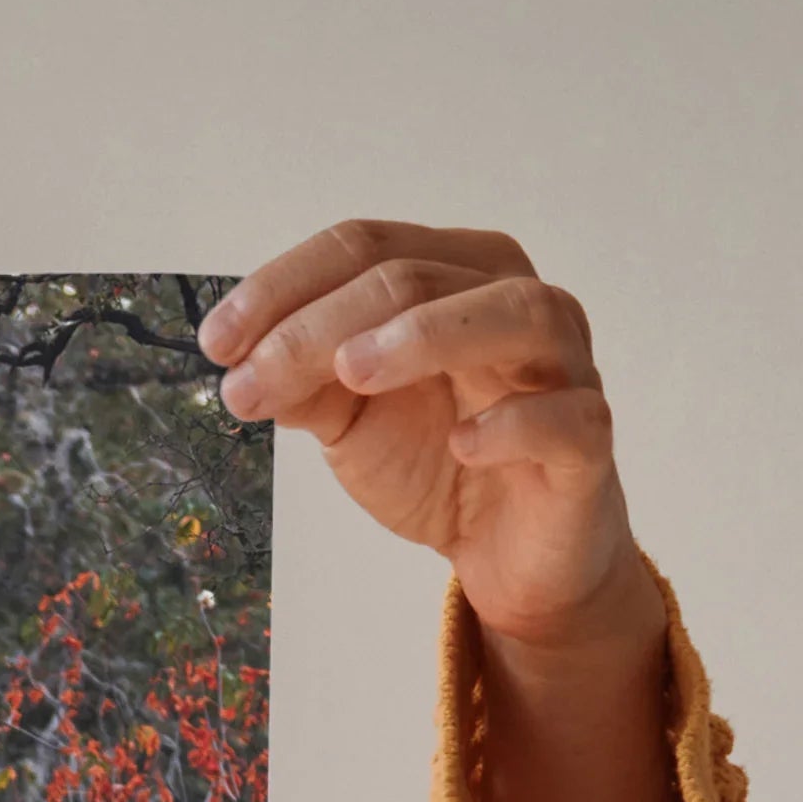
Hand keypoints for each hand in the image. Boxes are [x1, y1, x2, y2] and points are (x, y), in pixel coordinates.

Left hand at [205, 221, 688, 801]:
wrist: (507, 554)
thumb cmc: (437, 461)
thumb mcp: (351, 419)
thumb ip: (304, 381)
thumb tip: (241, 360)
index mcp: (456, 276)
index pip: (367, 247)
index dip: (285, 286)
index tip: (215, 343)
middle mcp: (516, 302)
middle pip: (419, 276)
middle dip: (322, 325)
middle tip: (252, 379)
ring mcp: (564, 368)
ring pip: (514, 314)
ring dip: (428, 335)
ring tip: (352, 372)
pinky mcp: (587, 444)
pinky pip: (567, 418)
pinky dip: (515, 423)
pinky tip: (462, 442)